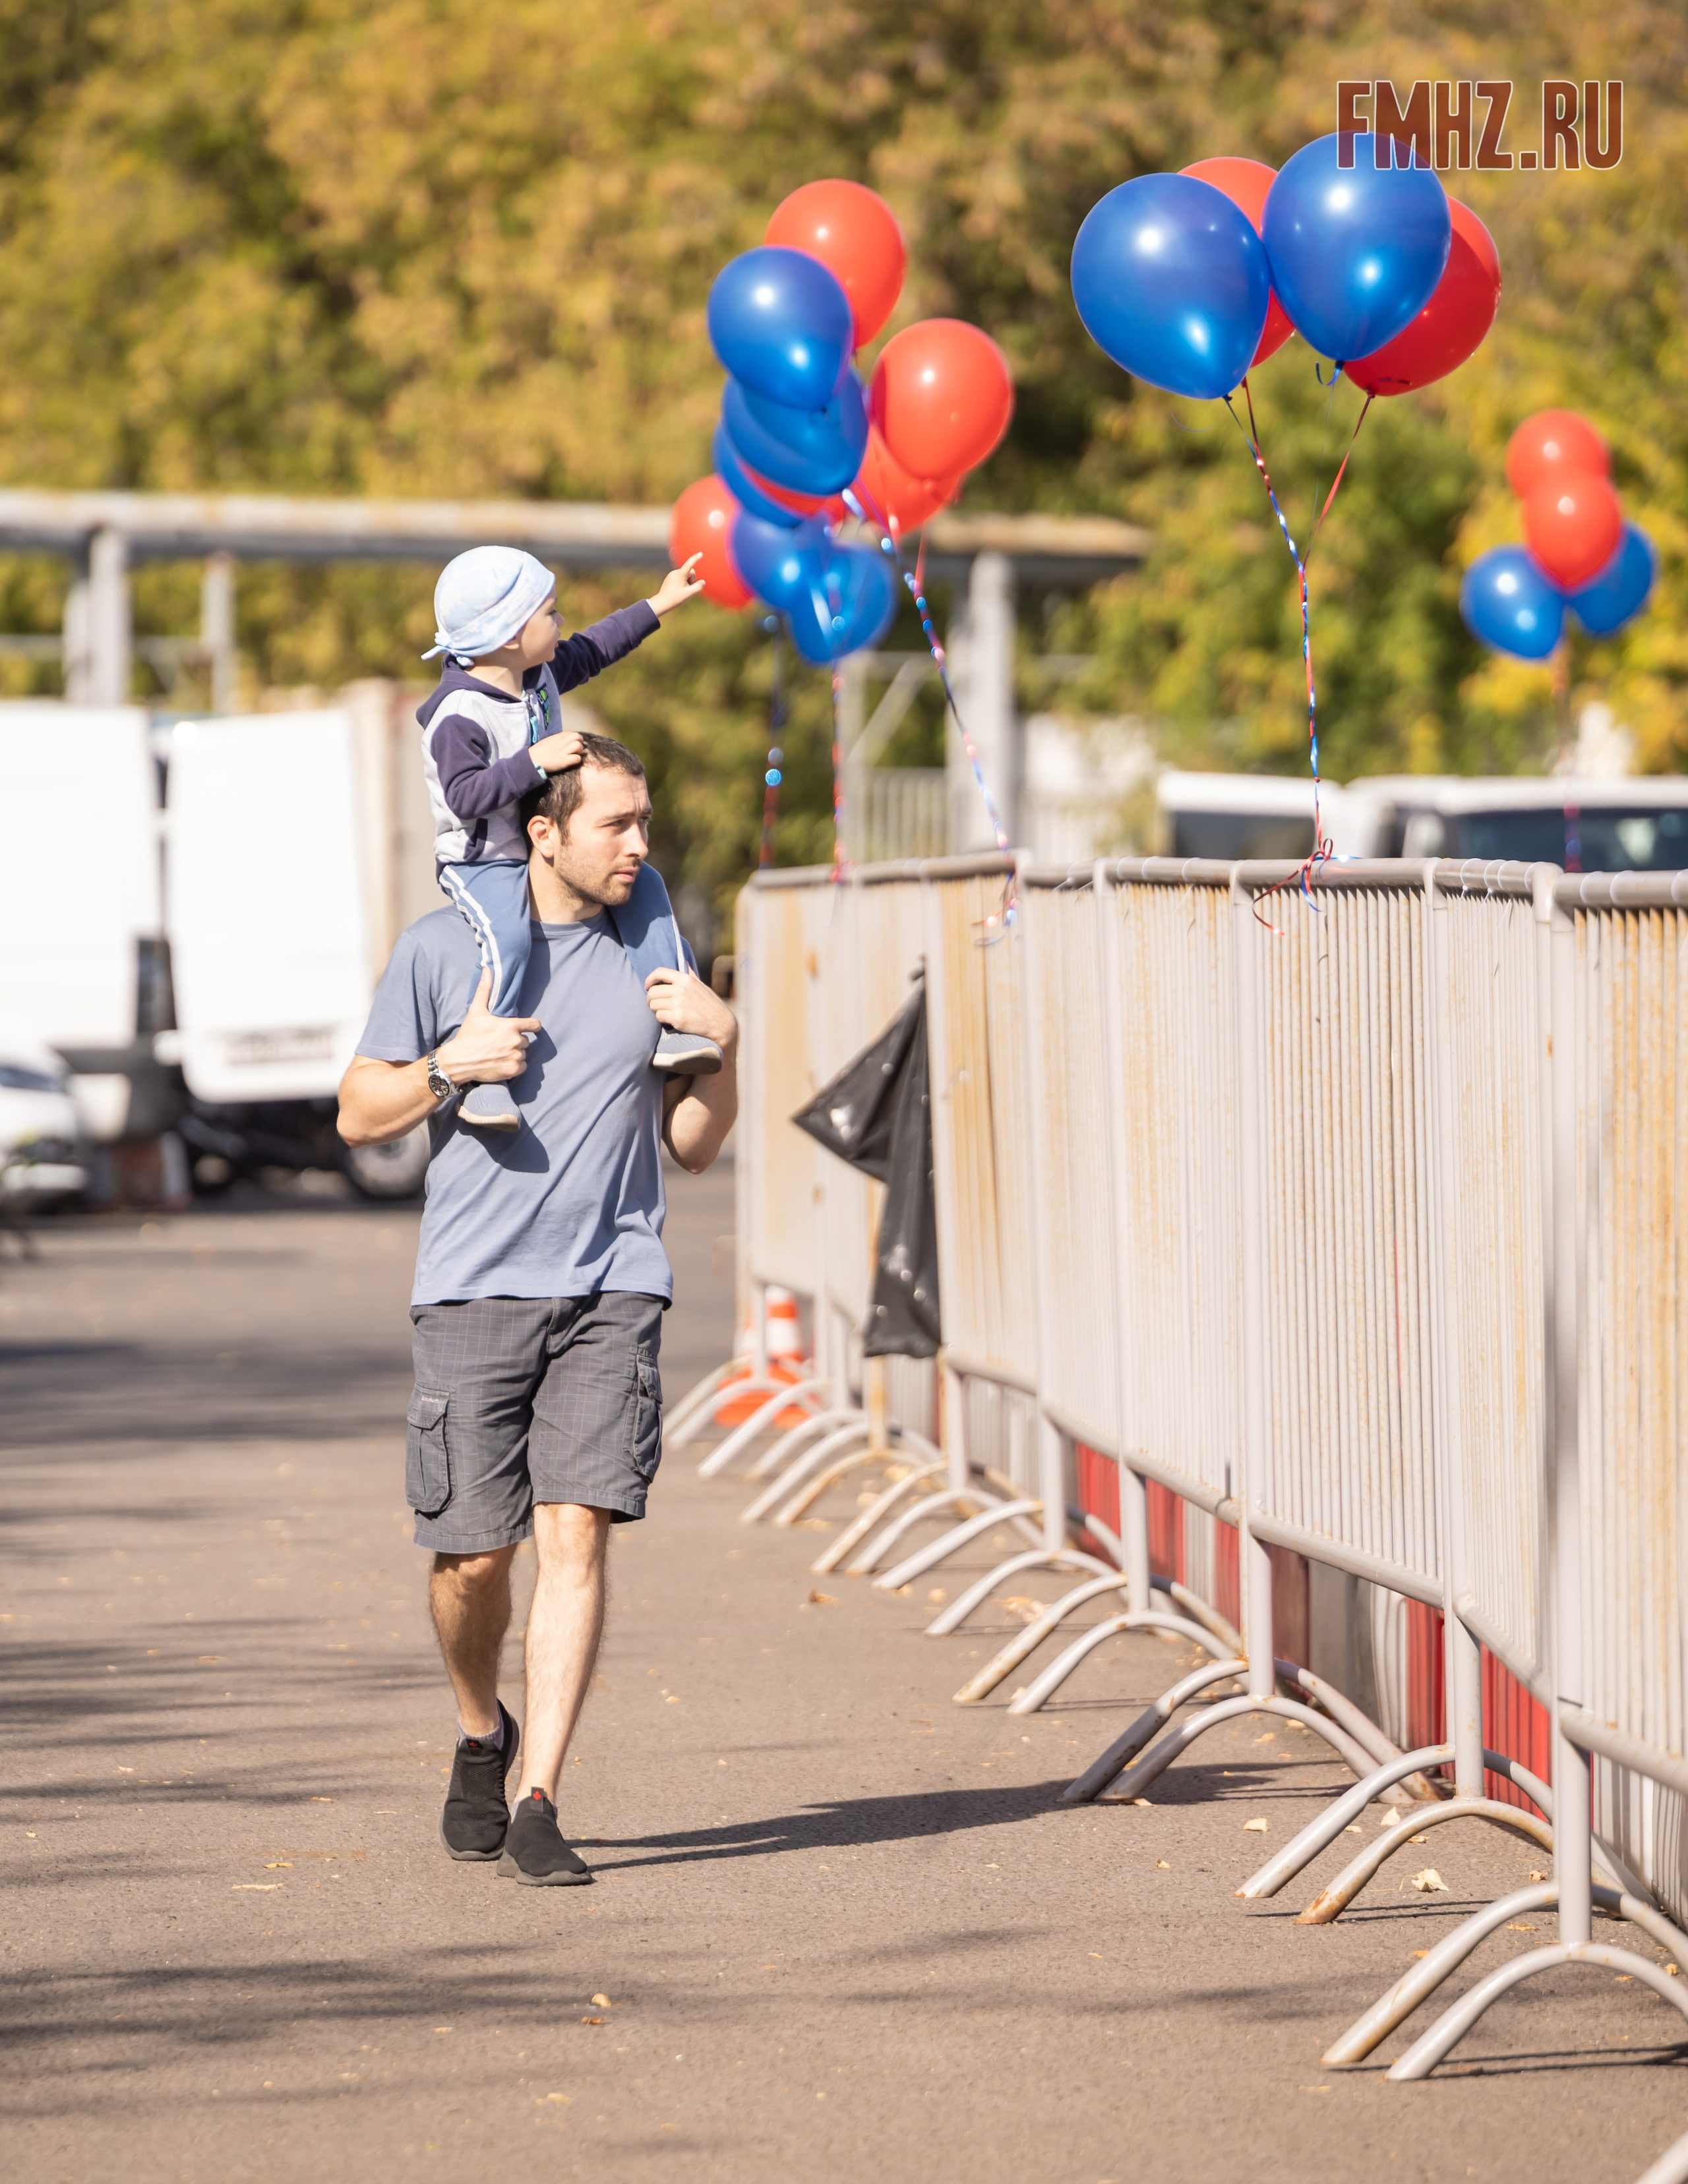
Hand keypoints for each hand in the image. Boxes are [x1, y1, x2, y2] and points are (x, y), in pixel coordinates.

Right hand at [438, 969, 541, 1085]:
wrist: (458, 1060)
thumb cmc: (468, 1034)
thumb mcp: (476, 1011)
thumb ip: (485, 989)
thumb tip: (487, 969)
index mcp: (512, 1026)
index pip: (535, 1025)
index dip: (531, 1027)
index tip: (526, 1028)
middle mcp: (516, 1041)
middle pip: (526, 1041)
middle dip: (515, 1041)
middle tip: (499, 1042)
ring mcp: (515, 1056)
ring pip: (523, 1054)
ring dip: (515, 1054)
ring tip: (499, 1053)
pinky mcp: (513, 1070)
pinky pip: (522, 1067)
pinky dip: (515, 1066)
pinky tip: (501, 1063)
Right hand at [530, 727, 583, 773]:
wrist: (532, 761)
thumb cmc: (538, 752)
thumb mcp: (547, 741)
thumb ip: (556, 740)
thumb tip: (564, 741)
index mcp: (556, 737)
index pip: (570, 733)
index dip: (574, 737)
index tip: (573, 742)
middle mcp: (561, 743)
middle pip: (577, 736)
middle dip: (580, 741)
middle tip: (577, 748)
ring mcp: (562, 752)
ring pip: (578, 746)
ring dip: (579, 750)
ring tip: (576, 754)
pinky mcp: (563, 761)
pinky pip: (576, 758)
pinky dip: (577, 760)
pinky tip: (573, 761)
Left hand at [643, 964, 736, 1045]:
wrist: (720, 1023)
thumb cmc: (710, 1004)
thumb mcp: (701, 985)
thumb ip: (689, 973)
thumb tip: (683, 961)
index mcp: (686, 979)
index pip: (659, 973)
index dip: (649, 979)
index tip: (647, 986)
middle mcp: (681, 990)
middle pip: (652, 992)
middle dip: (651, 999)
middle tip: (656, 1003)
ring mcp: (678, 1004)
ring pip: (653, 1005)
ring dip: (656, 1009)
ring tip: (665, 1011)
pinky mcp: (677, 1018)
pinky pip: (659, 1016)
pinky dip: (662, 1019)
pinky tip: (670, 1019)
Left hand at [647, 553, 706, 617]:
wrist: (662, 602)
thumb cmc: (675, 598)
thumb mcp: (689, 594)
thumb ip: (698, 587)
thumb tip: (703, 582)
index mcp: (679, 575)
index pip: (689, 564)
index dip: (695, 559)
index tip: (700, 554)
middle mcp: (675, 572)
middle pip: (690, 572)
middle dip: (692, 580)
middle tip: (687, 590)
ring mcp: (672, 574)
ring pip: (686, 575)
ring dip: (687, 582)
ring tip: (681, 591)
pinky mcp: (670, 578)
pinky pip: (681, 578)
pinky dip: (683, 583)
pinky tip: (678, 590)